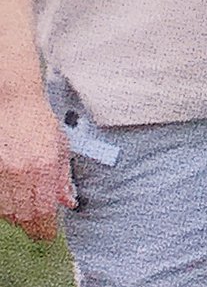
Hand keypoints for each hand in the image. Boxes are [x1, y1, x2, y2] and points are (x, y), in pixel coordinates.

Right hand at [0, 91, 74, 240]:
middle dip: (33, 228)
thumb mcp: (61, 147)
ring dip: (19, 220)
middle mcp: (23, 171)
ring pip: (9, 211)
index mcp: (45, 165)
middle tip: (40, 232)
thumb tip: (68, 202)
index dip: (46, 227)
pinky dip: (6, 208)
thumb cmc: (40, 123)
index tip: (49, 235)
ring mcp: (4, 171)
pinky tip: (15, 207)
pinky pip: (0, 200)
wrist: (15, 105)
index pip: (44, 209)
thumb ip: (63, 178)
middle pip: (24, 214)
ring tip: (29, 220)